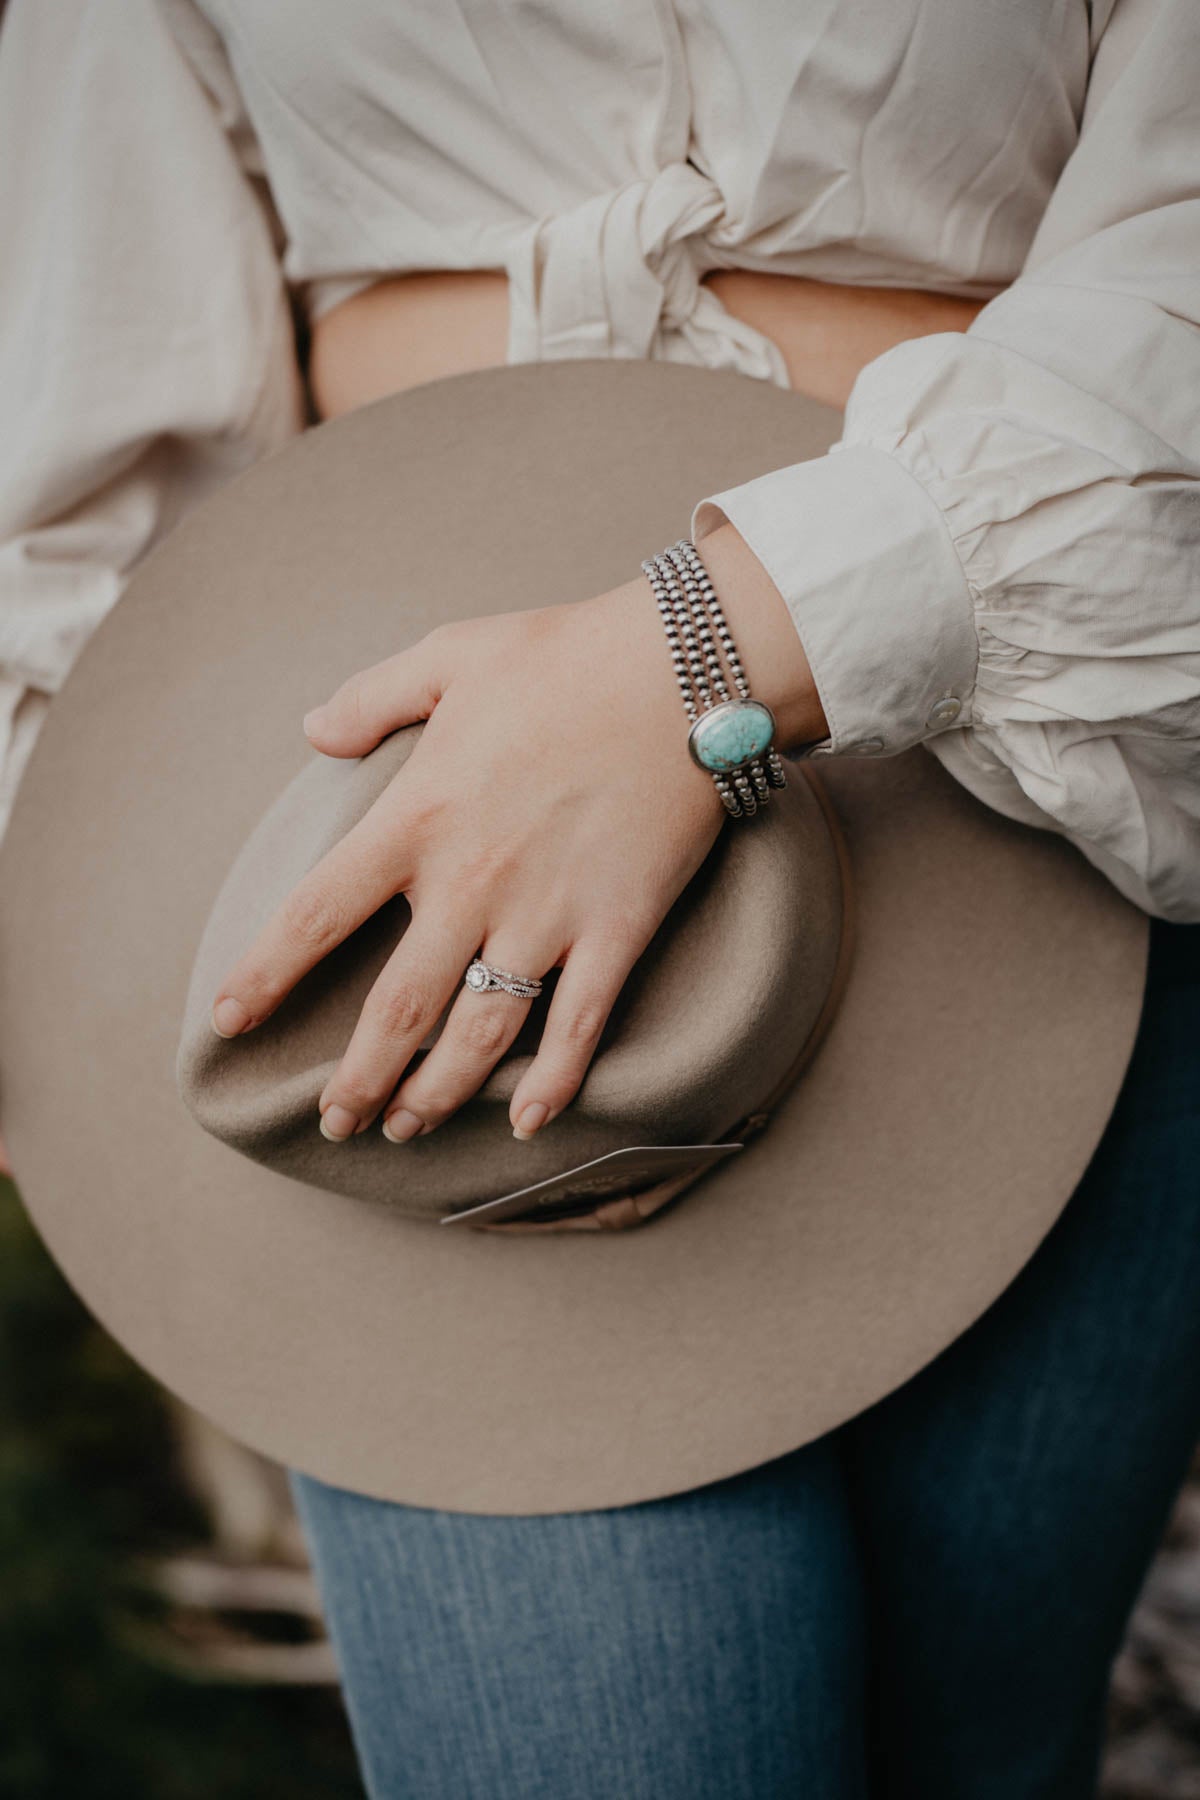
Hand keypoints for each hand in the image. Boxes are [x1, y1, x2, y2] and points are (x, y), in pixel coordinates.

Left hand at [208, 524, 826, 1144]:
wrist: (683, 667)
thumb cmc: (563, 655)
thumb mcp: (447, 656)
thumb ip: (370, 698)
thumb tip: (312, 730)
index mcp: (418, 818)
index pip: (316, 914)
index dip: (265, 975)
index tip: (230, 1020)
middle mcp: (472, 882)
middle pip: (396, 1008)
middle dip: (358, 1078)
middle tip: (335, 1121)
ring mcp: (548, 914)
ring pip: (479, 1036)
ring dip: (436, 1095)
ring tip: (408, 1127)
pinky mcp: (617, 928)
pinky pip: (580, 1027)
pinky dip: (554, 1084)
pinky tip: (527, 1124)